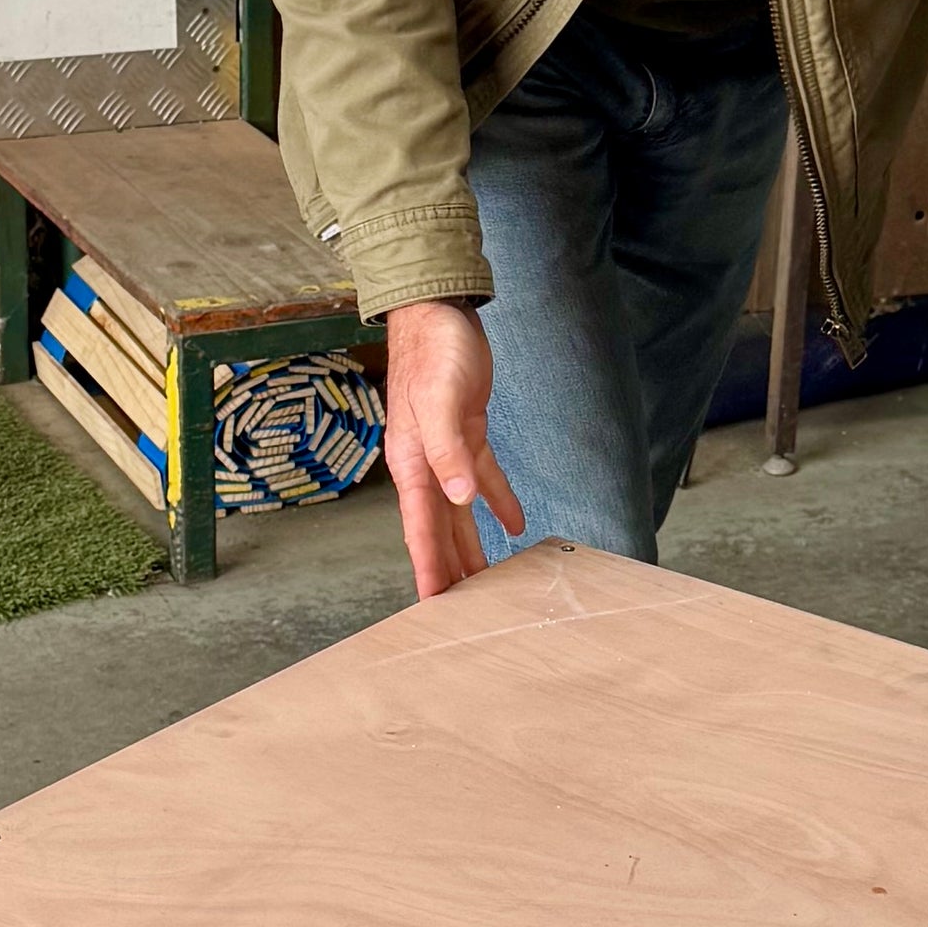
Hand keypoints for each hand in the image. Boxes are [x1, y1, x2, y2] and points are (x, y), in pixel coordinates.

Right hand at [382, 301, 521, 604]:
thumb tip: (458, 499)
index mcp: (413, 463)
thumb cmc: (434, 352)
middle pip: (438, 530)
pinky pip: (484, 478)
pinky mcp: (468, 434)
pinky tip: (514, 524)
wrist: (438, 312)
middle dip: (447, 570)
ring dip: (472, 546)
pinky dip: (498, 502)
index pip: (421, 528)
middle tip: (457, 614)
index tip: (432, 605)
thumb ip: (447, 451)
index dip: (428, 567)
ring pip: (460, 512)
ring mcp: (448, 451)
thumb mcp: (441, 401)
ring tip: (486, 584)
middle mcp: (427, 464)